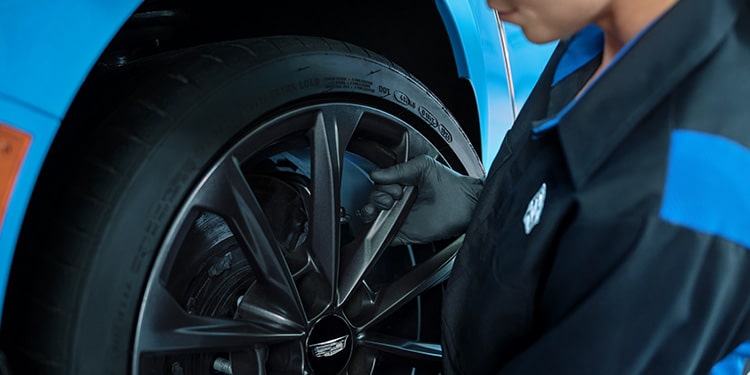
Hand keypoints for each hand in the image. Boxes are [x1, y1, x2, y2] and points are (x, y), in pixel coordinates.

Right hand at [360, 154, 483, 245]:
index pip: (379, 184)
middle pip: (373, 200)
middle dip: (377, 197)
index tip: (396, 187)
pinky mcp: (404, 233)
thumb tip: (377, 174)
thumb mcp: (423, 167)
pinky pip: (383, 236)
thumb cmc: (452, 186)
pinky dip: (377, 233)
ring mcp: (400, 217)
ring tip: (383, 208)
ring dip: (370, 212)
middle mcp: (400, 201)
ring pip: (373, 218)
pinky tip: (380, 224)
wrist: (467, 205)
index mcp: (402, 183)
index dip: (382, 185)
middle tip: (394, 198)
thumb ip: (399, 169)